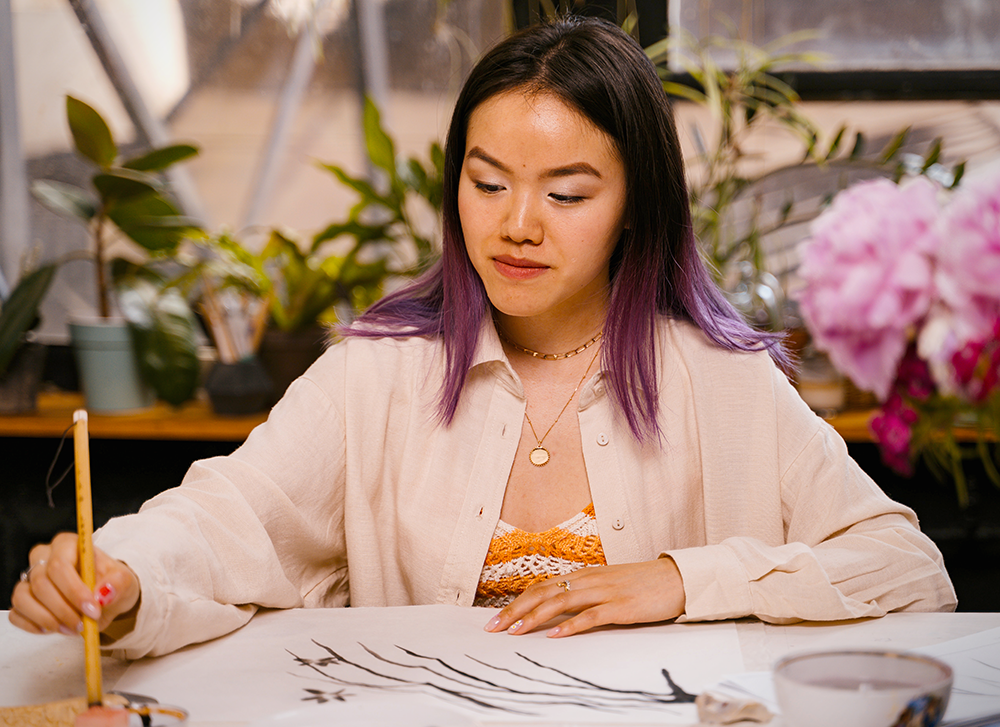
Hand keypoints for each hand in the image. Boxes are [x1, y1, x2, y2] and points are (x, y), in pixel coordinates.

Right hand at [9, 532, 139, 636]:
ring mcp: (30, 578)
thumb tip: (103, 594)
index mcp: (68, 544)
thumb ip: (117, 583)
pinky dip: (33, 625)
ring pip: (23, 598)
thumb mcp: (124, 580)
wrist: (105, 598)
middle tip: (83, 624)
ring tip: (72, 628)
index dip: (74, 591)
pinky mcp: (23, 600)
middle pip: (41, 583)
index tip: (92, 609)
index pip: (60, 566)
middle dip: (63, 609)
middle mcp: (44, 557)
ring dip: (48, 619)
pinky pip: (16, 613)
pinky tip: (53, 628)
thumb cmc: (111, 583)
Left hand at [483, 557, 685, 637]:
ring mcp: (605, 591)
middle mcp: (589, 580)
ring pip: (561, 601)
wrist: (676, 579)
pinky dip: (571, 625)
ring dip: (535, 617)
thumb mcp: (607, 585)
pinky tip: (556, 635)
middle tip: (494, 628)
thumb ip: (583, 595)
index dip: (517, 602)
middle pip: (544, 593)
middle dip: (516, 610)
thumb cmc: (641, 584)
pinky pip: (591, 615)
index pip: (542, 587)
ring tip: (516, 632)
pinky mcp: (621, 606)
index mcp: (584, 575)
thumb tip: (556, 612)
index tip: (496, 619)